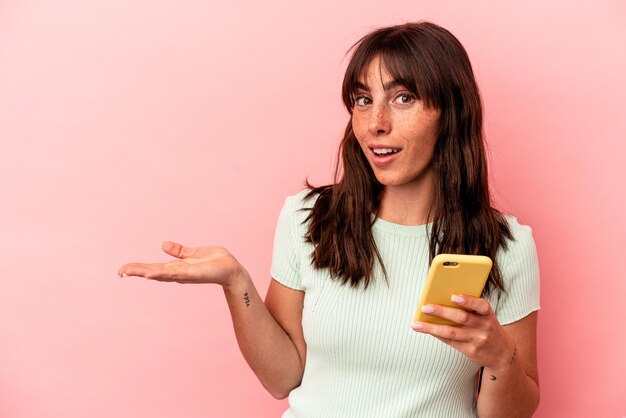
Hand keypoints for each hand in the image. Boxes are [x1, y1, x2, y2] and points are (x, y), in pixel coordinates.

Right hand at [117, 241, 244, 287]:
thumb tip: (162, 245)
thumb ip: (179, 251)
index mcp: (177, 267)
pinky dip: (163, 274)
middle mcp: (178, 273)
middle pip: (153, 272)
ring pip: (161, 273)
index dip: (139, 268)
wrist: (232, 270)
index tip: (123, 269)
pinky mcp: (193, 273)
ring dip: (146, 272)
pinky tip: (152, 274)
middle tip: (120, 272)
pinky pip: (176, 273)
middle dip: (137, 271)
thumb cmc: (216, 262)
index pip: (154, 268)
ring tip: (129, 272)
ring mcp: (185, 274)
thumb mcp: (194, 253)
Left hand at [411, 295, 515, 373]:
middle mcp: (484, 326)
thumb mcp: (485, 316)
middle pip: (461, 317)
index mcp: (488, 313)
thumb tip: (441, 300)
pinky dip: (437, 335)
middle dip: (441, 311)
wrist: (503, 353)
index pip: (480, 305)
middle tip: (424, 307)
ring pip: (452, 331)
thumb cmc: (487, 327)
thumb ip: (470, 308)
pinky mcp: (471, 351)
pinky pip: (451, 341)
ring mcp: (478, 340)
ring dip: (432, 327)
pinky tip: (427, 330)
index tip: (453, 296)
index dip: (468, 300)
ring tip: (416, 324)